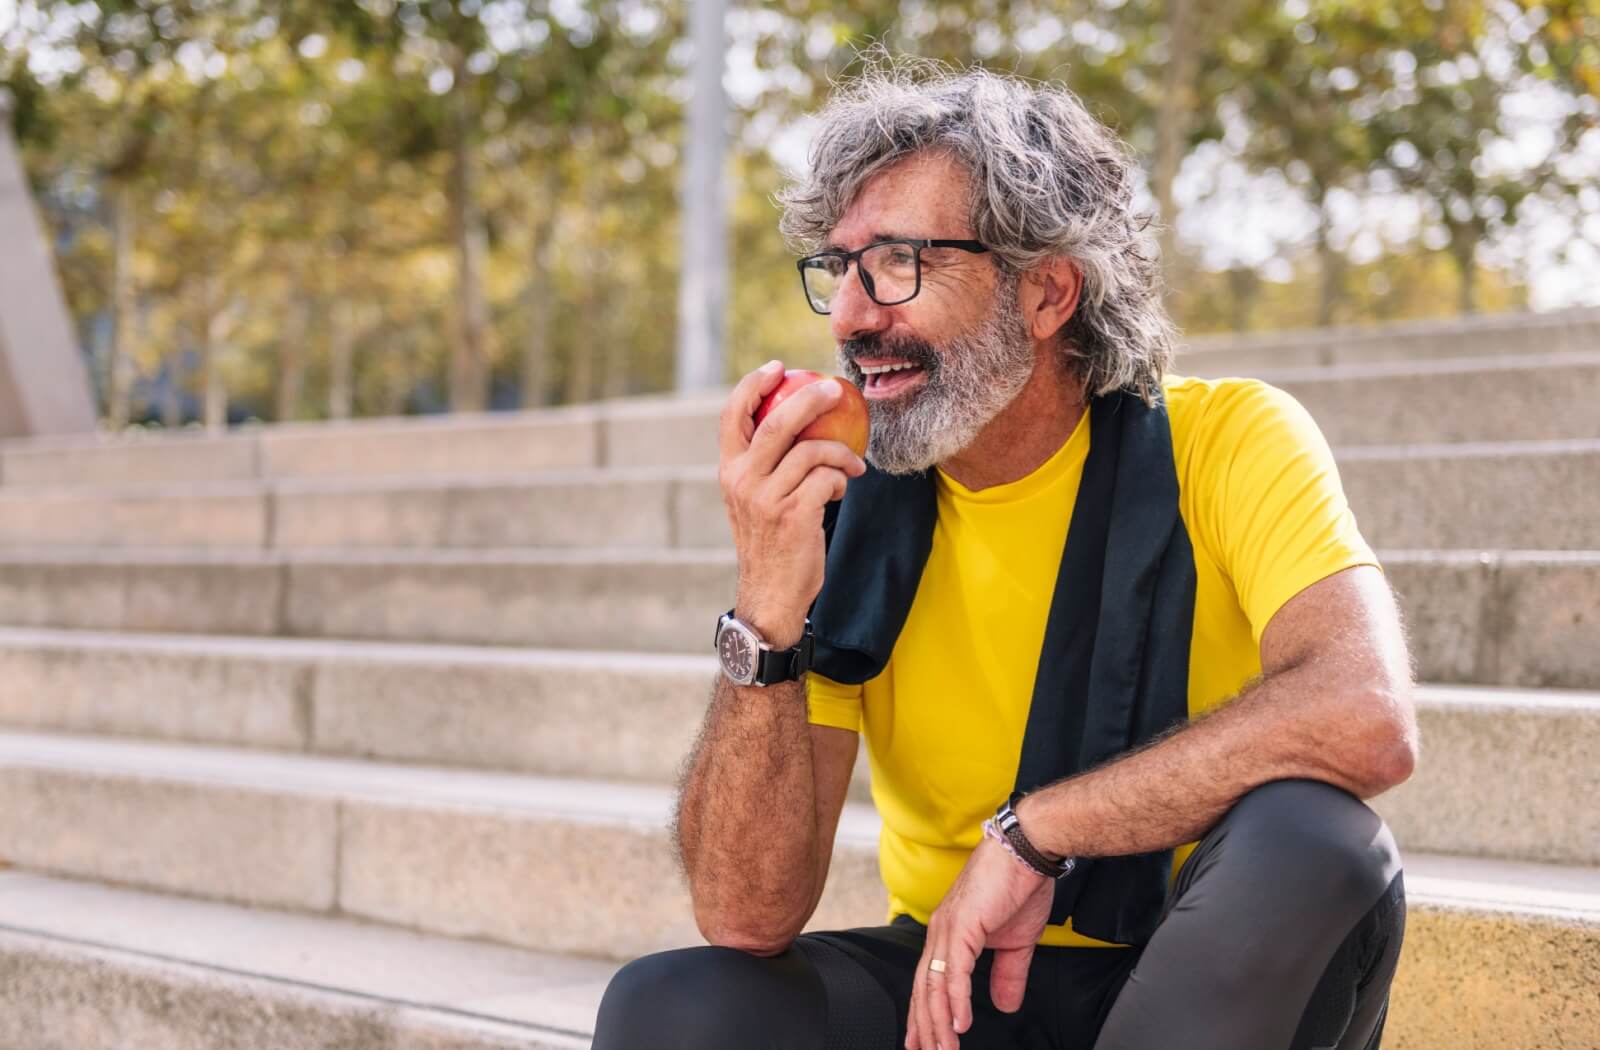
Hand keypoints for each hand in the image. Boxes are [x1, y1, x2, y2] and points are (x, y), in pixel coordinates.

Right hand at [718, 360, 866, 644]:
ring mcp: (766, 498)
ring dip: (840, 452)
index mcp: (729, 471)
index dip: (753, 385)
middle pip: (777, 422)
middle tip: (833, 390)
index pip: (732, 415)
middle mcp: (742, 480)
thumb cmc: (770, 543)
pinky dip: (840, 480)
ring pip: (811, 450)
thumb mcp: (754, 500)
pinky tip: (841, 490)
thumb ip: (764, 466)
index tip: (778, 368)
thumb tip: (796, 423)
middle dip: (809, 399)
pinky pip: (827, 478)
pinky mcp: (794, 514)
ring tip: (851, 467)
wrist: (770, 595)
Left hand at [906, 835, 1053, 1049]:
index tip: (922, 1040)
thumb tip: (1005, 1004)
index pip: (930, 981)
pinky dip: (956, 1000)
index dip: (924, 1013)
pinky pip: (955, 971)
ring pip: (936, 985)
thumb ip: (1007, 974)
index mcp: (949, 933)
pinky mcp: (963, 926)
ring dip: (939, 1021)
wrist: (1027, 850)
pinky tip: (959, 1023)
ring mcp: (948, 928)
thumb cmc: (1020, 885)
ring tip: (943, 1049)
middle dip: (924, 1025)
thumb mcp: (1016, 941)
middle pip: (926, 988)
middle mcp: (941, 931)